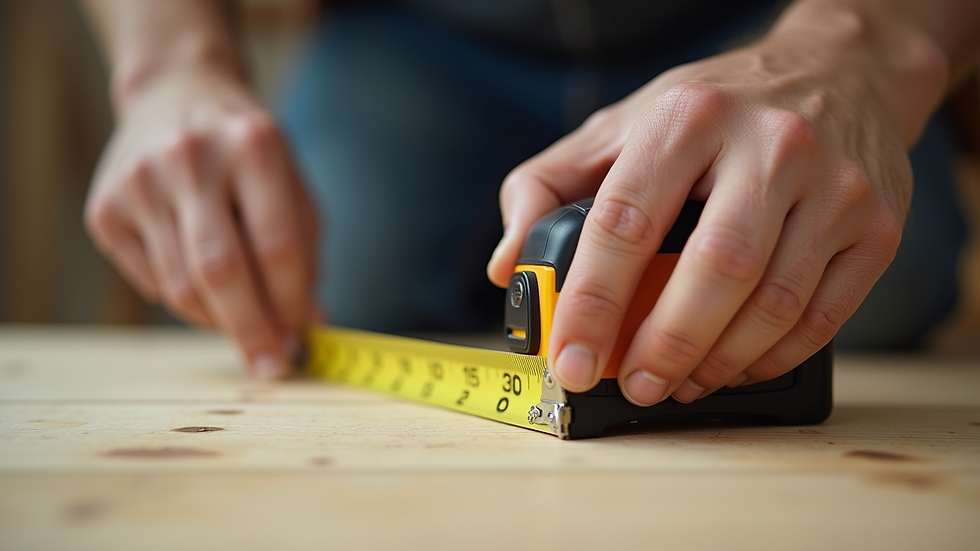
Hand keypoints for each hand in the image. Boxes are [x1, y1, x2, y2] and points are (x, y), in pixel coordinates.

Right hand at [85, 63, 318, 378]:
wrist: (175, 94)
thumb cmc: (247, 150)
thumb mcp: (290, 179)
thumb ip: (304, 248)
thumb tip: (306, 324)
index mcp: (253, 145)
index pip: (277, 245)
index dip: (293, 302)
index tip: (303, 339)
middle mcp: (191, 158)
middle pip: (222, 271)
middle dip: (252, 330)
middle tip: (272, 367)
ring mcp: (139, 182)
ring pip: (182, 287)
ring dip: (220, 321)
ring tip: (245, 324)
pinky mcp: (105, 208)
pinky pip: (153, 283)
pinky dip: (187, 300)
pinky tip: (203, 284)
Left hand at [488, 9, 945, 403]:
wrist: (841, 71)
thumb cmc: (714, 109)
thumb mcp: (620, 125)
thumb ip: (547, 188)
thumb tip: (507, 267)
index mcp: (687, 117)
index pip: (626, 223)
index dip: (592, 303)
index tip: (570, 359)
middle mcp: (770, 144)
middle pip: (714, 271)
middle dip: (664, 345)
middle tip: (633, 384)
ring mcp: (835, 185)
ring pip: (774, 303)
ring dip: (718, 362)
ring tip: (679, 382)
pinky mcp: (877, 225)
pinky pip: (824, 316)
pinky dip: (771, 357)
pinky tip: (733, 365)